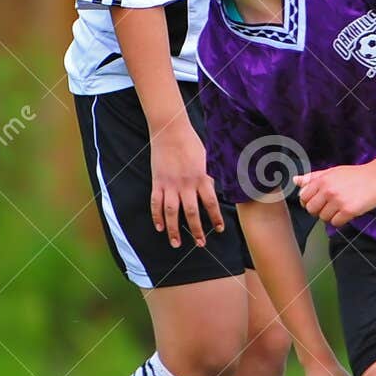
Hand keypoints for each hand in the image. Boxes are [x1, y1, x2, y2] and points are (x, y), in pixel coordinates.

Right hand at [150, 124, 225, 248]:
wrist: (170, 131)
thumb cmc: (192, 142)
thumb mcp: (208, 159)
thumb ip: (212, 176)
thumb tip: (220, 190)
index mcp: (201, 178)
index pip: (211, 204)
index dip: (216, 219)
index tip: (220, 230)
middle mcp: (186, 184)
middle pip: (191, 213)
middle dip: (196, 231)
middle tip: (200, 244)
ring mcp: (170, 185)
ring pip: (171, 213)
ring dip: (174, 230)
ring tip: (176, 244)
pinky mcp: (157, 182)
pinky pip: (155, 203)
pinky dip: (156, 217)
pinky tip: (159, 227)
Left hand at [294, 162, 375, 228]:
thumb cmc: (356, 174)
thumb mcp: (332, 172)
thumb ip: (312, 177)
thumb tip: (296, 181)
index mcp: (321, 180)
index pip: (303, 197)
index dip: (308, 201)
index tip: (317, 202)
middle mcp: (327, 190)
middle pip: (311, 209)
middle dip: (318, 210)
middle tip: (328, 207)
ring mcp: (338, 201)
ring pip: (322, 218)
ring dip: (330, 216)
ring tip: (339, 208)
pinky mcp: (349, 210)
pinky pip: (335, 223)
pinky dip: (340, 221)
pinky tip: (346, 213)